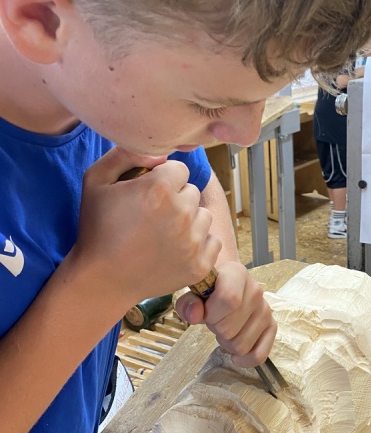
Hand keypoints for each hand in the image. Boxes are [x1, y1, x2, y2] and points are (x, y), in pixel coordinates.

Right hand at [73, 148, 221, 304]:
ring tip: (162, 234)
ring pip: (204, 216)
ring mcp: (193, 241)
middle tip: (152, 217)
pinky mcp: (200, 265)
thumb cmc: (97, 228)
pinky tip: (174, 249)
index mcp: (159, 188)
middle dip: (176, 199)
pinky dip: (198, 245)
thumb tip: (159, 153)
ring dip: (189, 221)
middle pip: (192, 192)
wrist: (102, 279)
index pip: (179, 169)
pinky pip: (212, 241)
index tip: (147, 194)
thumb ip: (125, 154)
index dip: (163, 180)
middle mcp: (181, 213)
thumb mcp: (96, 180)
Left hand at [175, 261, 276, 367]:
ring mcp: (265, 310)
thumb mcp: (194, 291)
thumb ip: (188, 302)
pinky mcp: (271, 325)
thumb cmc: (209, 288)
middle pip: (230, 329)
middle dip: (216, 329)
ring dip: (227, 343)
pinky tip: (235, 354)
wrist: (227, 283)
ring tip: (225, 328)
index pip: (229, 300)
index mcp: (238, 274)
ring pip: (241, 345)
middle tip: (215, 320)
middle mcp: (256, 291)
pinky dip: (245, 359)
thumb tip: (194, 316)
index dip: (212, 314)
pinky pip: (259, 355)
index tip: (205, 313)